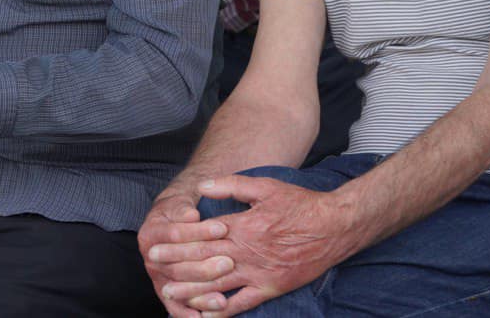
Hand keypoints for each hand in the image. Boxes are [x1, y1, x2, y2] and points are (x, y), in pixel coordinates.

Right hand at [139, 192, 231, 316]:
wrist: (170, 223)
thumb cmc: (179, 212)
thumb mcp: (179, 204)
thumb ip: (183, 209)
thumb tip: (191, 215)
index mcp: (150, 234)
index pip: (174, 234)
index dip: (198, 232)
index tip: (223, 228)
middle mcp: (150, 258)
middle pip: (176, 266)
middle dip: (204, 267)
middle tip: (229, 263)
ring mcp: (157, 277)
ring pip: (178, 289)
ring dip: (201, 294)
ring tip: (223, 299)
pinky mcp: (165, 293)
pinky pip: (176, 307)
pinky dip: (188, 315)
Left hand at [158, 175, 355, 315]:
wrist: (335, 226)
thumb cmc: (299, 203)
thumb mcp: (264, 186)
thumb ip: (230, 186)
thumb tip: (201, 187)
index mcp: (241, 226)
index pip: (200, 237)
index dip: (175, 243)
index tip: (154, 247)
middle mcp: (246, 251)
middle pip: (203, 261)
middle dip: (176, 265)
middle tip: (154, 269)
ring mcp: (259, 272)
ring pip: (219, 284)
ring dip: (192, 290)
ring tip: (170, 294)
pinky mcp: (272, 287)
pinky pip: (244, 303)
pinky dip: (224, 311)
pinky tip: (207, 315)